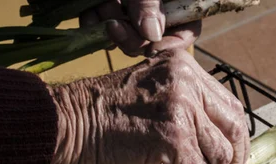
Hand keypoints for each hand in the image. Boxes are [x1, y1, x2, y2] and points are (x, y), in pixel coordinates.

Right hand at [49, 49, 249, 163]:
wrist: (65, 124)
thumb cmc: (102, 118)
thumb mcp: (152, 97)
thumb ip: (186, 108)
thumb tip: (218, 144)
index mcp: (185, 68)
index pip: (232, 107)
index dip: (235, 141)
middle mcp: (187, 82)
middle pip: (236, 130)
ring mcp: (181, 107)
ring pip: (219, 157)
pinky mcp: (172, 136)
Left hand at [80, 0, 200, 57]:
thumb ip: (149, 2)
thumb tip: (151, 36)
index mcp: (177, 1)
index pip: (187, 30)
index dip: (171, 44)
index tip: (150, 48)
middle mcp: (158, 7)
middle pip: (153, 37)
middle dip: (132, 37)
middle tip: (116, 25)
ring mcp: (133, 8)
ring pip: (127, 32)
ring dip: (112, 29)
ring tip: (102, 8)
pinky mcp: (109, 6)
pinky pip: (104, 23)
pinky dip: (94, 22)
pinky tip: (89, 15)